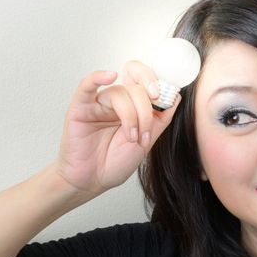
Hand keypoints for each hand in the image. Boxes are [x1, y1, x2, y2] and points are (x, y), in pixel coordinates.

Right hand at [54, 63, 179, 194]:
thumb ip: (160, 118)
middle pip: (135, 86)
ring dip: (132, 116)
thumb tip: (175, 96)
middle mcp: (116, 102)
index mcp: (133, 106)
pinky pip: (86, 86)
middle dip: (147, 102)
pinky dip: (98, 77)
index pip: (144, 80)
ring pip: (119, 93)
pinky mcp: (80, 108)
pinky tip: (109, 76)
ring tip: (132, 137)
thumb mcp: (147, 141)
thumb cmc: (115, 163)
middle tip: (151, 115)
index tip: (164, 97)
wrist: (94, 181)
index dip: (157, 83)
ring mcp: (98, 103)